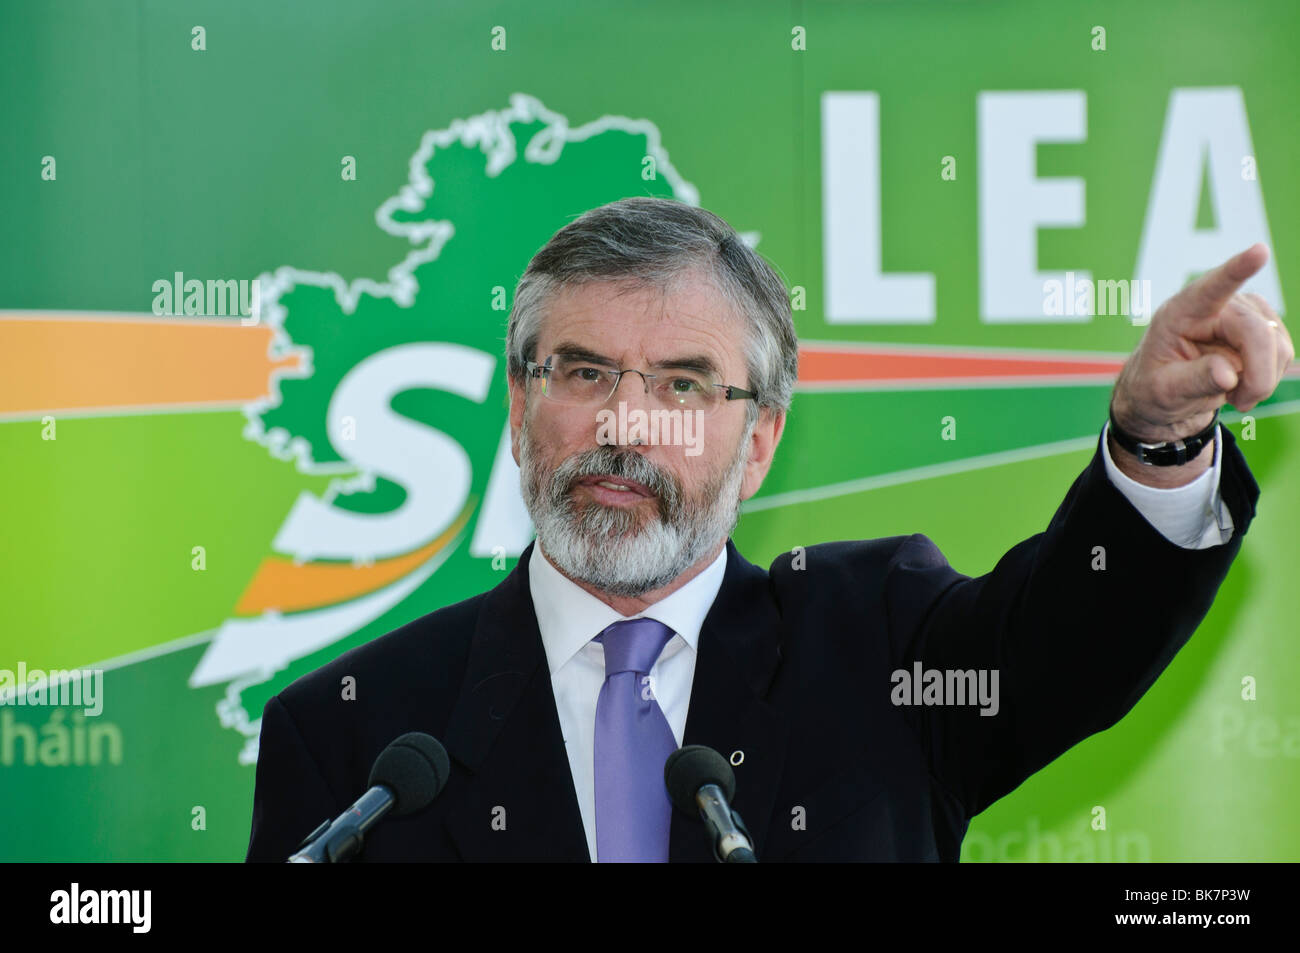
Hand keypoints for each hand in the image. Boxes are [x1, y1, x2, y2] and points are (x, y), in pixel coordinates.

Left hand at [1111, 243, 1293, 442]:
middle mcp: (1215, 306)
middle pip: (1256, 331)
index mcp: (1180, 313)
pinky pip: (1283, 352)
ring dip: (1263, 379)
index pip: (1211, 288)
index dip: (1237, 270)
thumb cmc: (1154, 389)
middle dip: (1258, 374)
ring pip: (1277, 343)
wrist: (1165, 398)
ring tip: (1234, 394)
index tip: (1259, 251)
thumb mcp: (1163, 391)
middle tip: (1242, 403)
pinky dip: (1269, 377)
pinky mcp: (1262, 327)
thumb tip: (1228, 374)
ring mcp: (1242, 313)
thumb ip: (1193, 381)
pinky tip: (1244, 386)